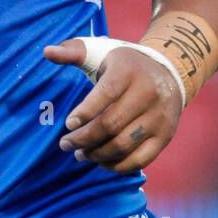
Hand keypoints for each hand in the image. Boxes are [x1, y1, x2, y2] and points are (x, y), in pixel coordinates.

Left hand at [42, 40, 182, 172]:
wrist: (170, 73)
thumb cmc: (125, 66)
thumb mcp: (101, 51)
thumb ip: (73, 51)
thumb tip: (47, 52)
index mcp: (129, 71)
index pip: (106, 94)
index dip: (85, 111)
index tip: (68, 124)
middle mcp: (148, 93)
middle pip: (111, 124)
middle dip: (83, 138)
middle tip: (65, 144)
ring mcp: (159, 117)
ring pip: (124, 144)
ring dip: (97, 154)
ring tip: (80, 154)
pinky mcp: (166, 135)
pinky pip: (140, 159)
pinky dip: (117, 166)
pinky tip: (101, 161)